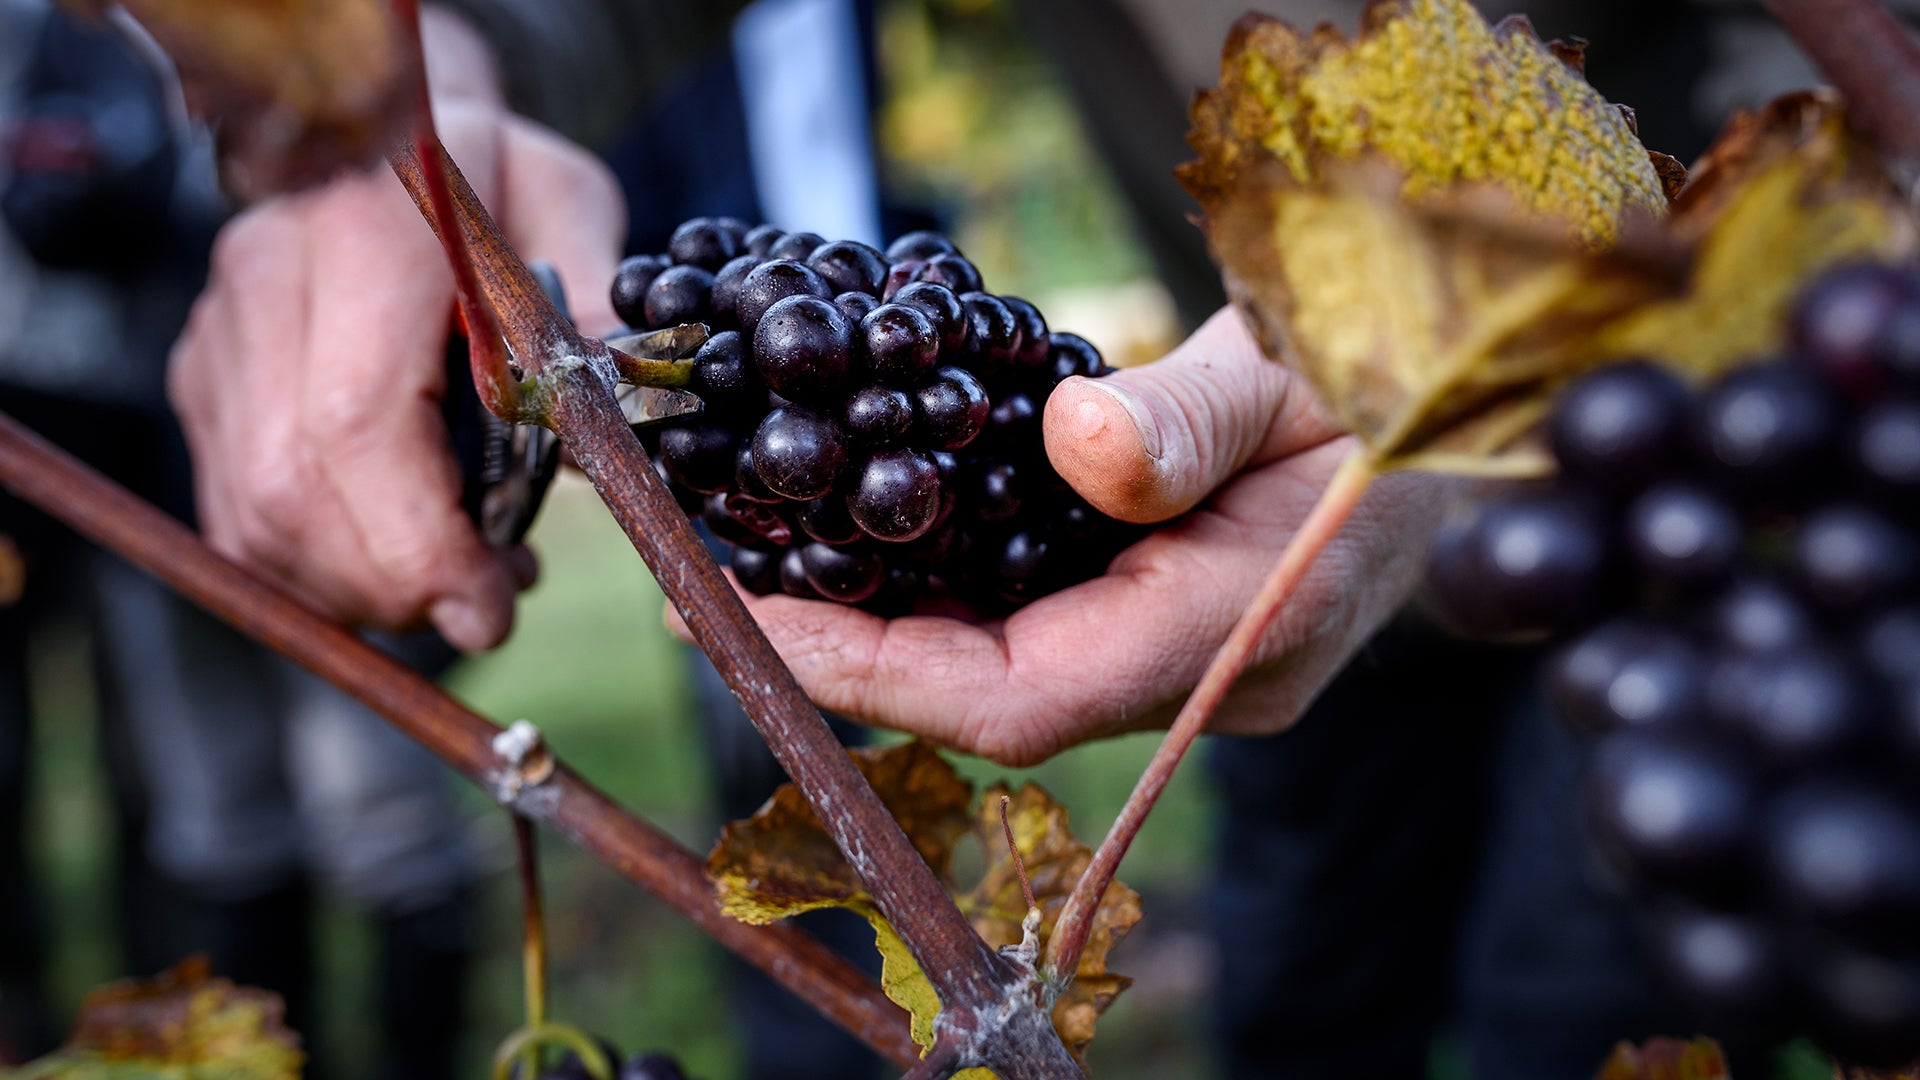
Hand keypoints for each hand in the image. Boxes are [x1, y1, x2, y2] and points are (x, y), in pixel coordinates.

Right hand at [169, 8, 624, 649]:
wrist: (383, 120)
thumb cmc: (492, 175)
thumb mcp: (568, 211)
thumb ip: (594, 318)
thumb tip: (624, 429)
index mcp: (368, 232)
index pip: (356, 421)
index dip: (417, 542)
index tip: (488, 608)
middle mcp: (269, 278)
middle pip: (292, 490)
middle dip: (393, 586)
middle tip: (485, 610)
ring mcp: (219, 331)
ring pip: (253, 518)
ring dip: (356, 589)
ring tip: (457, 579)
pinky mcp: (205, 377)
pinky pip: (236, 514)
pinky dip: (316, 570)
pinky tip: (395, 561)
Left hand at [683, 308, 1449, 764]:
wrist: (1455, 414)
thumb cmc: (1393, 383)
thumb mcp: (1298, 371)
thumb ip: (1192, 418)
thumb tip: (1077, 447)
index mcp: (1236, 631)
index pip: (1024, 697)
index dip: (875, 675)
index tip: (743, 628)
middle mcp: (1194, 679)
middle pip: (985, 700)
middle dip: (837, 658)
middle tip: (698, 590)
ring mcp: (1175, 664)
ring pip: (995, 672)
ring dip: (868, 631)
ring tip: (741, 566)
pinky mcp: (1152, 627)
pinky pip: (1022, 630)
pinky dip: (929, 597)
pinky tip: (851, 543)